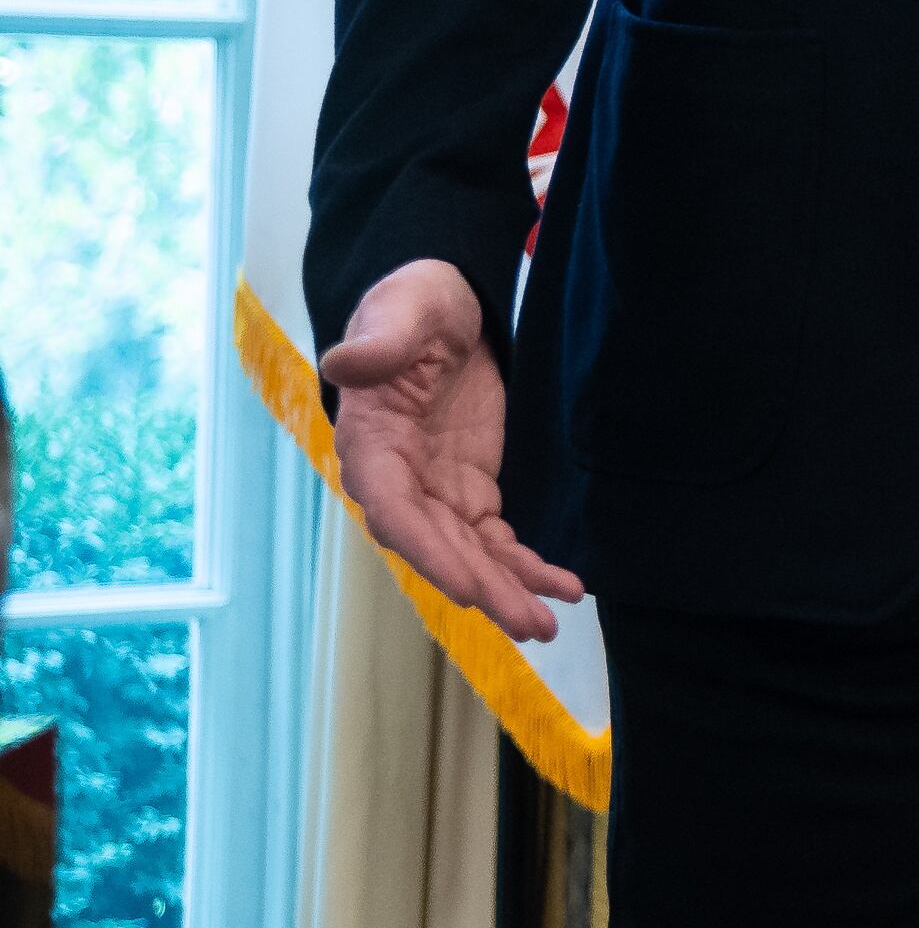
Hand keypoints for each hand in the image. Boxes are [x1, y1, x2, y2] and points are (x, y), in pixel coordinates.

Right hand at [319, 259, 584, 642]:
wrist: (444, 305)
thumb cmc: (413, 303)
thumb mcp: (402, 309)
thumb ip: (379, 340)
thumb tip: (343, 361)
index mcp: (371, 444)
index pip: (394, 510)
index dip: (428, 550)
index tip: (466, 585)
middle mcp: (400, 480)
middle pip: (436, 546)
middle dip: (481, 586)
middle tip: (528, 623)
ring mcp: (437, 489)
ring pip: (469, 553)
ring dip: (509, 590)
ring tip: (550, 624)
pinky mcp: (471, 488)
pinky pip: (497, 538)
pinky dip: (528, 564)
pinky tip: (566, 589)